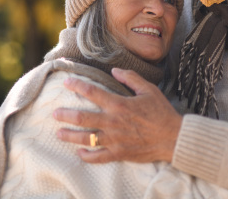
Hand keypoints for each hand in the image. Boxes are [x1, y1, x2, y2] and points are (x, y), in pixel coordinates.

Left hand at [54, 68, 182, 162]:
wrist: (173, 137)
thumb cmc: (161, 111)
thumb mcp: (148, 89)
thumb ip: (130, 78)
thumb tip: (114, 71)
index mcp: (119, 104)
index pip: (92, 93)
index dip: (77, 86)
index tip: (66, 82)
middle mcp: (113, 122)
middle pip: (83, 118)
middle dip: (66, 115)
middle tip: (54, 113)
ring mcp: (115, 140)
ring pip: (86, 139)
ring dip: (70, 136)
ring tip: (59, 133)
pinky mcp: (119, 153)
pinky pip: (99, 157)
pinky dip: (87, 156)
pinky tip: (79, 153)